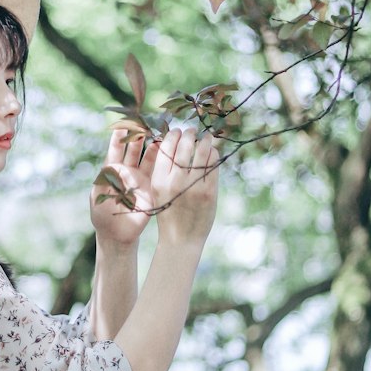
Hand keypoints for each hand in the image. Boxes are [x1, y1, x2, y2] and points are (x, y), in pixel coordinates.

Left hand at [89, 123, 159, 246]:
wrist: (116, 233)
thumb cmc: (102, 214)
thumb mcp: (100, 194)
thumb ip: (108, 179)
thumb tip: (119, 166)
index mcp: (112, 171)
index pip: (116, 149)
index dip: (119, 137)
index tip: (122, 123)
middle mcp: (128, 172)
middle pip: (134, 150)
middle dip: (138, 136)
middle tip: (144, 124)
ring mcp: (140, 179)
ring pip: (148, 158)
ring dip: (152, 146)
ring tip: (158, 134)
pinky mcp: (151, 188)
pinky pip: (157, 173)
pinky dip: (162, 161)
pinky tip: (167, 150)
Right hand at [151, 126, 218, 249]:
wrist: (181, 239)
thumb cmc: (168, 213)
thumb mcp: (157, 191)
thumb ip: (163, 170)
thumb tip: (172, 144)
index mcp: (159, 180)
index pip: (165, 148)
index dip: (172, 135)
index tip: (176, 131)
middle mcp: (175, 182)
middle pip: (183, 147)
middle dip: (188, 134)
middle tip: (191, 130)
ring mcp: (194, 187)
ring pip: (201, 153)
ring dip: (204, 140)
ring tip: (206, 136)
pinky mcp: (209, 192)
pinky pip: (213, 166)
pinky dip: (213, 154)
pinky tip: (213, 151)